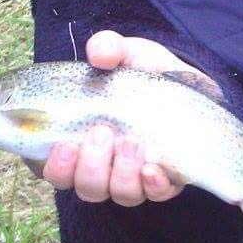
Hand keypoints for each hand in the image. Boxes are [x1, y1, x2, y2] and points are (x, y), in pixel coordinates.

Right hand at [39, 31, 215, 203]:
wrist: (189, 83)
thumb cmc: (144, 72)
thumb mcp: (125, 52)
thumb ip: (108, 47)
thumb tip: (98, 53)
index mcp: (79, 140)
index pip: (53, 169)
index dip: (55, 166)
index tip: (64, 145)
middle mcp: (103, 165)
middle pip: (85, 187)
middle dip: (90, 166)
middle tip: (101, 133)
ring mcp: (134, 176)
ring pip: (118, 193)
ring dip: (121, 173)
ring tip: (131, 142)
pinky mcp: (165, 179)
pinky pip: (155, 195)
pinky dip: (152, 186)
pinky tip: (153, 168)